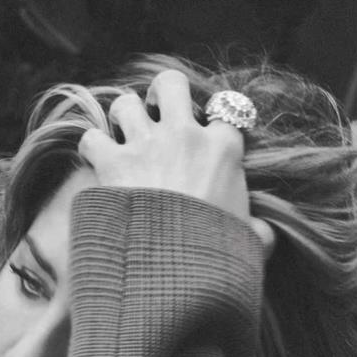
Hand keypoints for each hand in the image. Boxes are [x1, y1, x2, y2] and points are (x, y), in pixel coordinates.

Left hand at [78, 69, 274, 252]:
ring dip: (123, 118)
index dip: (214, 119)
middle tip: (157, 114)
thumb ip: (258, 232)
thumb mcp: (249, 243)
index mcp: (223, 149)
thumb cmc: (217, 257)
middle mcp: (184, 136)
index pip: (227, 110)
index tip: (206, 135)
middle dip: (161, 93)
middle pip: (171, 82)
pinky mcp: (113, 164)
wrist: (177, 273)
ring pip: (126, 103)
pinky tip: (96, 161)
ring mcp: (146, 146)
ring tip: (125, 138)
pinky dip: (91, 147)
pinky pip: (92, 137)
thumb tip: (265, 235)